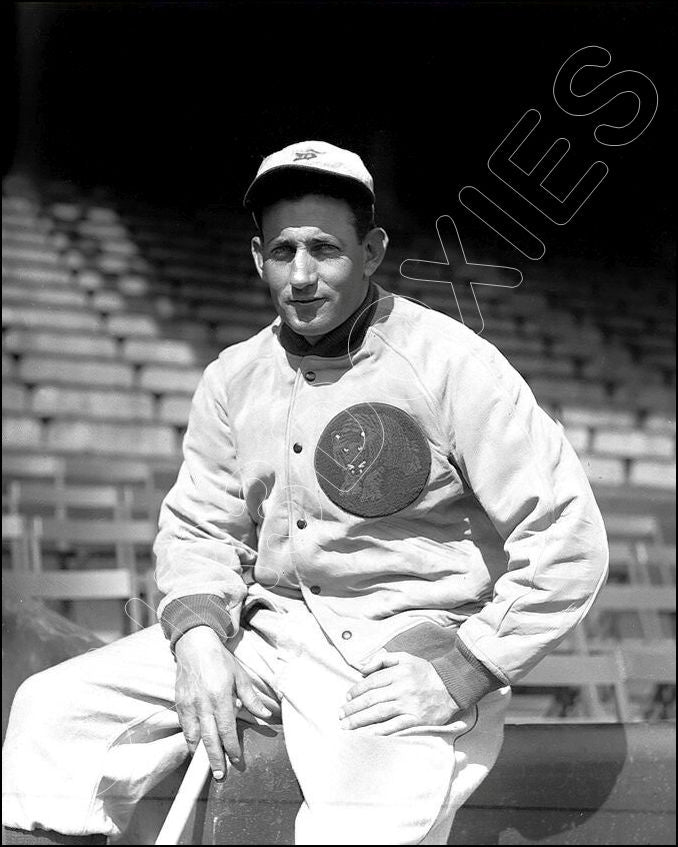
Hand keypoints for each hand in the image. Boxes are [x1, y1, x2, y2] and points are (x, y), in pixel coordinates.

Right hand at [174, 626, 272, 777]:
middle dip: (215, 759)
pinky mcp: (179, 704)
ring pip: (193, 736)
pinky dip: (190, 740)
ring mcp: (189, 704)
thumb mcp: (240, 676)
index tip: (236, 759)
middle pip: (209, 738)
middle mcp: (203, 703)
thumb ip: (251, 699)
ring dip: (200, 754)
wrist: (195, 646)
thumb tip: (265, 716)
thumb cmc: (220, 661)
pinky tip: (196, 748)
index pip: (227, 729)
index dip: (231, 747)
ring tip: (206, 768)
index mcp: (220, 696)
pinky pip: (184, 727)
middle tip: (219, 776)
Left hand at [339, 651, 458, 734]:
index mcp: (398, 672)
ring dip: (360, 721)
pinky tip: (366, 736)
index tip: (347, 698)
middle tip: (340, 715)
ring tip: (346, 726)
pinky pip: (393, 727)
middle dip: (353, 708)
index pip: (371, 682)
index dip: (356, 690)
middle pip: (371, 699)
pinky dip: (378, 732)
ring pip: (379, 714)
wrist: (451, 686)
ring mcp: (408, 706)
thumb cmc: (424, 672)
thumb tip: (362, 667)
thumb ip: (382, 658)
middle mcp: (401, 688)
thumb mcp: (404, 657)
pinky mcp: (415, 720)